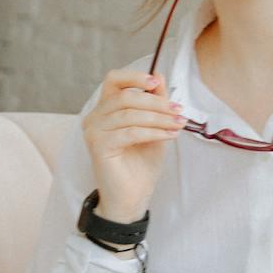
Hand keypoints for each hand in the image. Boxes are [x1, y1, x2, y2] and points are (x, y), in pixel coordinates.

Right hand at [80, 68, 184, 221]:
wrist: (132, 196)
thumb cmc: (141, 163)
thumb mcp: (154, 126)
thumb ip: (154, 102)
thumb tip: (160, 77)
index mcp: (105, 109)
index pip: (113, 80)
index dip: (135, 77)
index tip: (157, 83)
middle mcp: (95, 117)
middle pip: (125, 96)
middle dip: (156, 102)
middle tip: (178, 111)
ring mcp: (94, 131)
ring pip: (129, 114)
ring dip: (158, 118)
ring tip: (178, 125)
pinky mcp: (98, 146)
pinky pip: (130, 132)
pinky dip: (153, 132)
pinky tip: (169, 135)